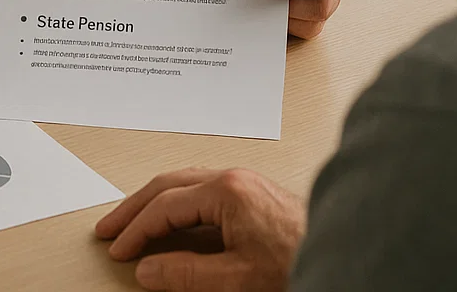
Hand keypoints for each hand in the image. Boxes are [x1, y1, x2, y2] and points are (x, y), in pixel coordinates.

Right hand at [96, 168, 304, 290]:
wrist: (347, 257)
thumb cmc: (301, 262)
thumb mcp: (238, 279)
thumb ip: (187, 274)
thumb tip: (148, 269)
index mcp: (227, 191)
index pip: (165, 206)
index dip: (136, 231)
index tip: (119, 250)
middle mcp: (234, 178)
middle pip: (168, 185)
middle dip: (134, 209)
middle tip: (109, 229)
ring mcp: (245, 182)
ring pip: (185, 184)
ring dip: (155, 203)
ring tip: (133, 221)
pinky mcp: (253, 193)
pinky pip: (203, 190)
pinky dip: (178, 204)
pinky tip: (173, 219)